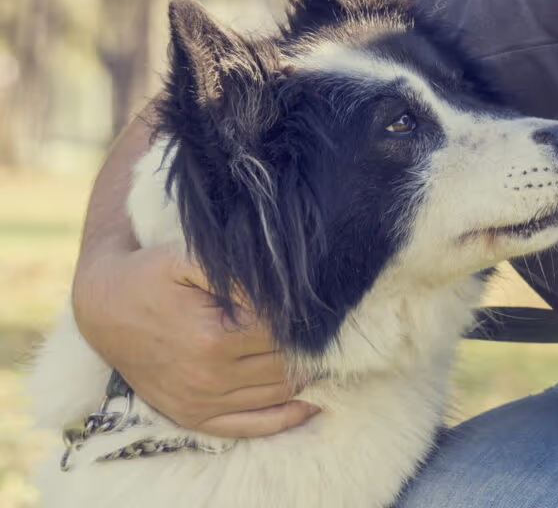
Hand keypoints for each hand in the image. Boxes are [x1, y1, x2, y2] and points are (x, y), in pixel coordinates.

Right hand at [72, 243, 319, 436]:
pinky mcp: (193, 416)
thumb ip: (239, 272)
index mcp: (213, 338)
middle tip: (328, 328)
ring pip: (279, 394)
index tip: (318, 304)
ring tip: (322, 352)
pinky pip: (253, 426)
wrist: (103, 306)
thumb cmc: (151, 275)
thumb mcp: (189, 258)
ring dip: (308, 375)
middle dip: (312, 346)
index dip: (306, 318)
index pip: (285, 333)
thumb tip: (285, 289)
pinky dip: (288, 416)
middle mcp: (209, 377)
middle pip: (288, 365)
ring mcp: (201, 402)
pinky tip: (313, 399)